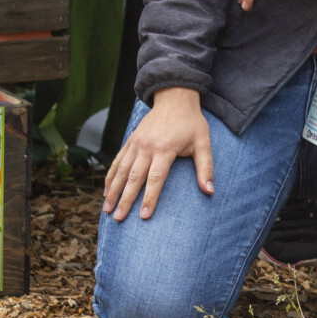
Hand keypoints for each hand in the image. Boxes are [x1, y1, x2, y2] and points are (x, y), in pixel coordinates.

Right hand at [103, 87, 210, 220]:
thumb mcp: (203, 142)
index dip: (150, 198)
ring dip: (113, 191)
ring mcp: (136, 143)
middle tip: (119, 219)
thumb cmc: (191, 123)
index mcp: (165, 149)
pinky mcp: (130, 141)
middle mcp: (146, 147)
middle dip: (126, 200)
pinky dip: (110, 177)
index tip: (144, 216)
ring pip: (121, 171)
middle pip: (133, 178)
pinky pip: (117, 161)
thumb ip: (205, 167)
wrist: (175, 98)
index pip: (155, 178)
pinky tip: (106, 192)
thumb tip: (209, 191)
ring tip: (108, 210)